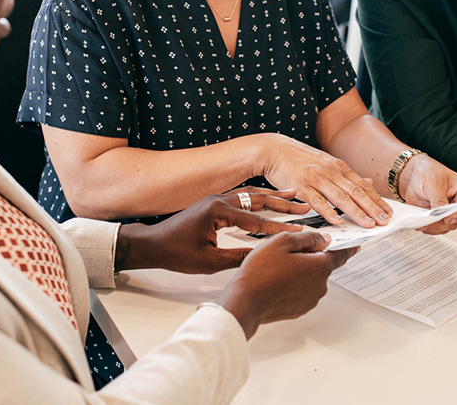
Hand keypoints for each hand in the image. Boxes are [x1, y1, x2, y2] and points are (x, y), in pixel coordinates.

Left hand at [116, 190, 308, 273]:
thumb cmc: (175, 252)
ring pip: (251, 194)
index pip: (256, 220)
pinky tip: (269, 199)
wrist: (152, 244)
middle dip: (283, 203)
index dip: (280, 228)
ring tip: (293, 195)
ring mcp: (216, 199)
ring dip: (273, 196)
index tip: (299, 232)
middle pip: (258, 199)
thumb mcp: (209, 262)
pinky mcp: (214, 203)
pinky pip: (242, 196)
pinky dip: (259, 197)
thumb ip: (238, 258)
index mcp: (217, 211)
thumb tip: (263, 258)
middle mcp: (218, 200)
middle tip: (304, 205)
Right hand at [215, 231, 356, 337]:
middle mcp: (319, 286)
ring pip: (309, 278)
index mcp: (319, 267)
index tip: (355, 245)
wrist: (246, 301)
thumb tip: (323, 239)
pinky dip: (293, 284)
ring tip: (276, 267)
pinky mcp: (299, 309)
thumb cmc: (261, 271)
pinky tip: (275, 280)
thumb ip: (308, 237)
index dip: (347, 247)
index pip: (340, 255)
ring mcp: (310, 299)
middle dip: (309, 257)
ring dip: (299, 271)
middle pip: (321, 265)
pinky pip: (301, 291)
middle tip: (287, 251)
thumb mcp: (283, 241)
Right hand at [259, 133, 390, 227]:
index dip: (376, 200)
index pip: (362, 185)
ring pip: (340, 197)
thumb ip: (346, 175)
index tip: (388, 212)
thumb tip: (368, 183)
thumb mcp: (327, 163)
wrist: (273, 150)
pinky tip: (337, 221)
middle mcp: (330, 172)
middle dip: (372, 208)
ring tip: (368, 224)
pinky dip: (328, 212)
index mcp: (338, 167)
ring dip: (356, 212)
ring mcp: (316, 178)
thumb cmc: (298, 159)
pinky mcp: (301, 186)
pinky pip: (317, 201)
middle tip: (384, 221)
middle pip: (356, 192)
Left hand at [399, 154, 456, 234]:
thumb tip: (440, 215)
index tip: (447, 218)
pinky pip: (438, 229)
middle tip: (429, 221)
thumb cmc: (429, 172)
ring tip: (422, 222)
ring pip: (447, 227)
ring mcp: (451, 213)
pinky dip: (429, 228)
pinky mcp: (440, 219)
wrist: (415, 176)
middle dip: (443, 223)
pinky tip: (421, 223)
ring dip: (434, 227)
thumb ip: (438, 200)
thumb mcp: (434, 183)